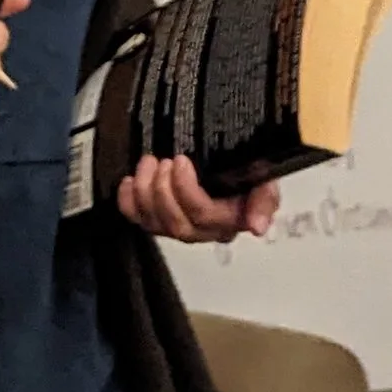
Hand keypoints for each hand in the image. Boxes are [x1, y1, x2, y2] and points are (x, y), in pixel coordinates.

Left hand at [118, 156, 278, 244]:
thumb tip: (257, 228)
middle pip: (177, 224)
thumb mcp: (264, 181)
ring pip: (154, 223)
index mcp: (230, 221)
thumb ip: (265, 202)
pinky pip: (136, 220)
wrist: (230, 165)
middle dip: (163, 189)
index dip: (186, 188)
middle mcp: (203, 231)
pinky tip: (129, 181)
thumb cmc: (247, 173)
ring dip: (144, 191)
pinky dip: (127, 201)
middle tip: (163, 162)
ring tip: (149, 163)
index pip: (204, 214)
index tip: (180, 160)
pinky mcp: (157, 221)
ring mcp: (178, 227)